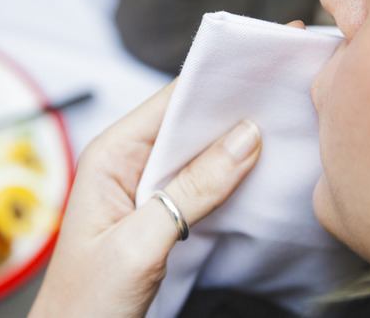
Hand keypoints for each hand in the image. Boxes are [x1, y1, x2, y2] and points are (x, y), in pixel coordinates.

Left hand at [28, 80, 261, 317]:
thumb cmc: (86, 301)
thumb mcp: (140, 243)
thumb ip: (192, 190)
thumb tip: (244, 138)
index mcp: (110, 154)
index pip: (168, 102)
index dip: (214, 85)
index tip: (260, 74)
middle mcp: (127, 162)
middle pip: (187, 123)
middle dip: (231, 114)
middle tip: (283, 102)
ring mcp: (145, 186)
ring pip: (198, 152)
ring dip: (234, 146)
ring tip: (282, 131)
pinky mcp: (161, 211)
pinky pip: (200, 182)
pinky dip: (228, 177)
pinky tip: (258, 173)